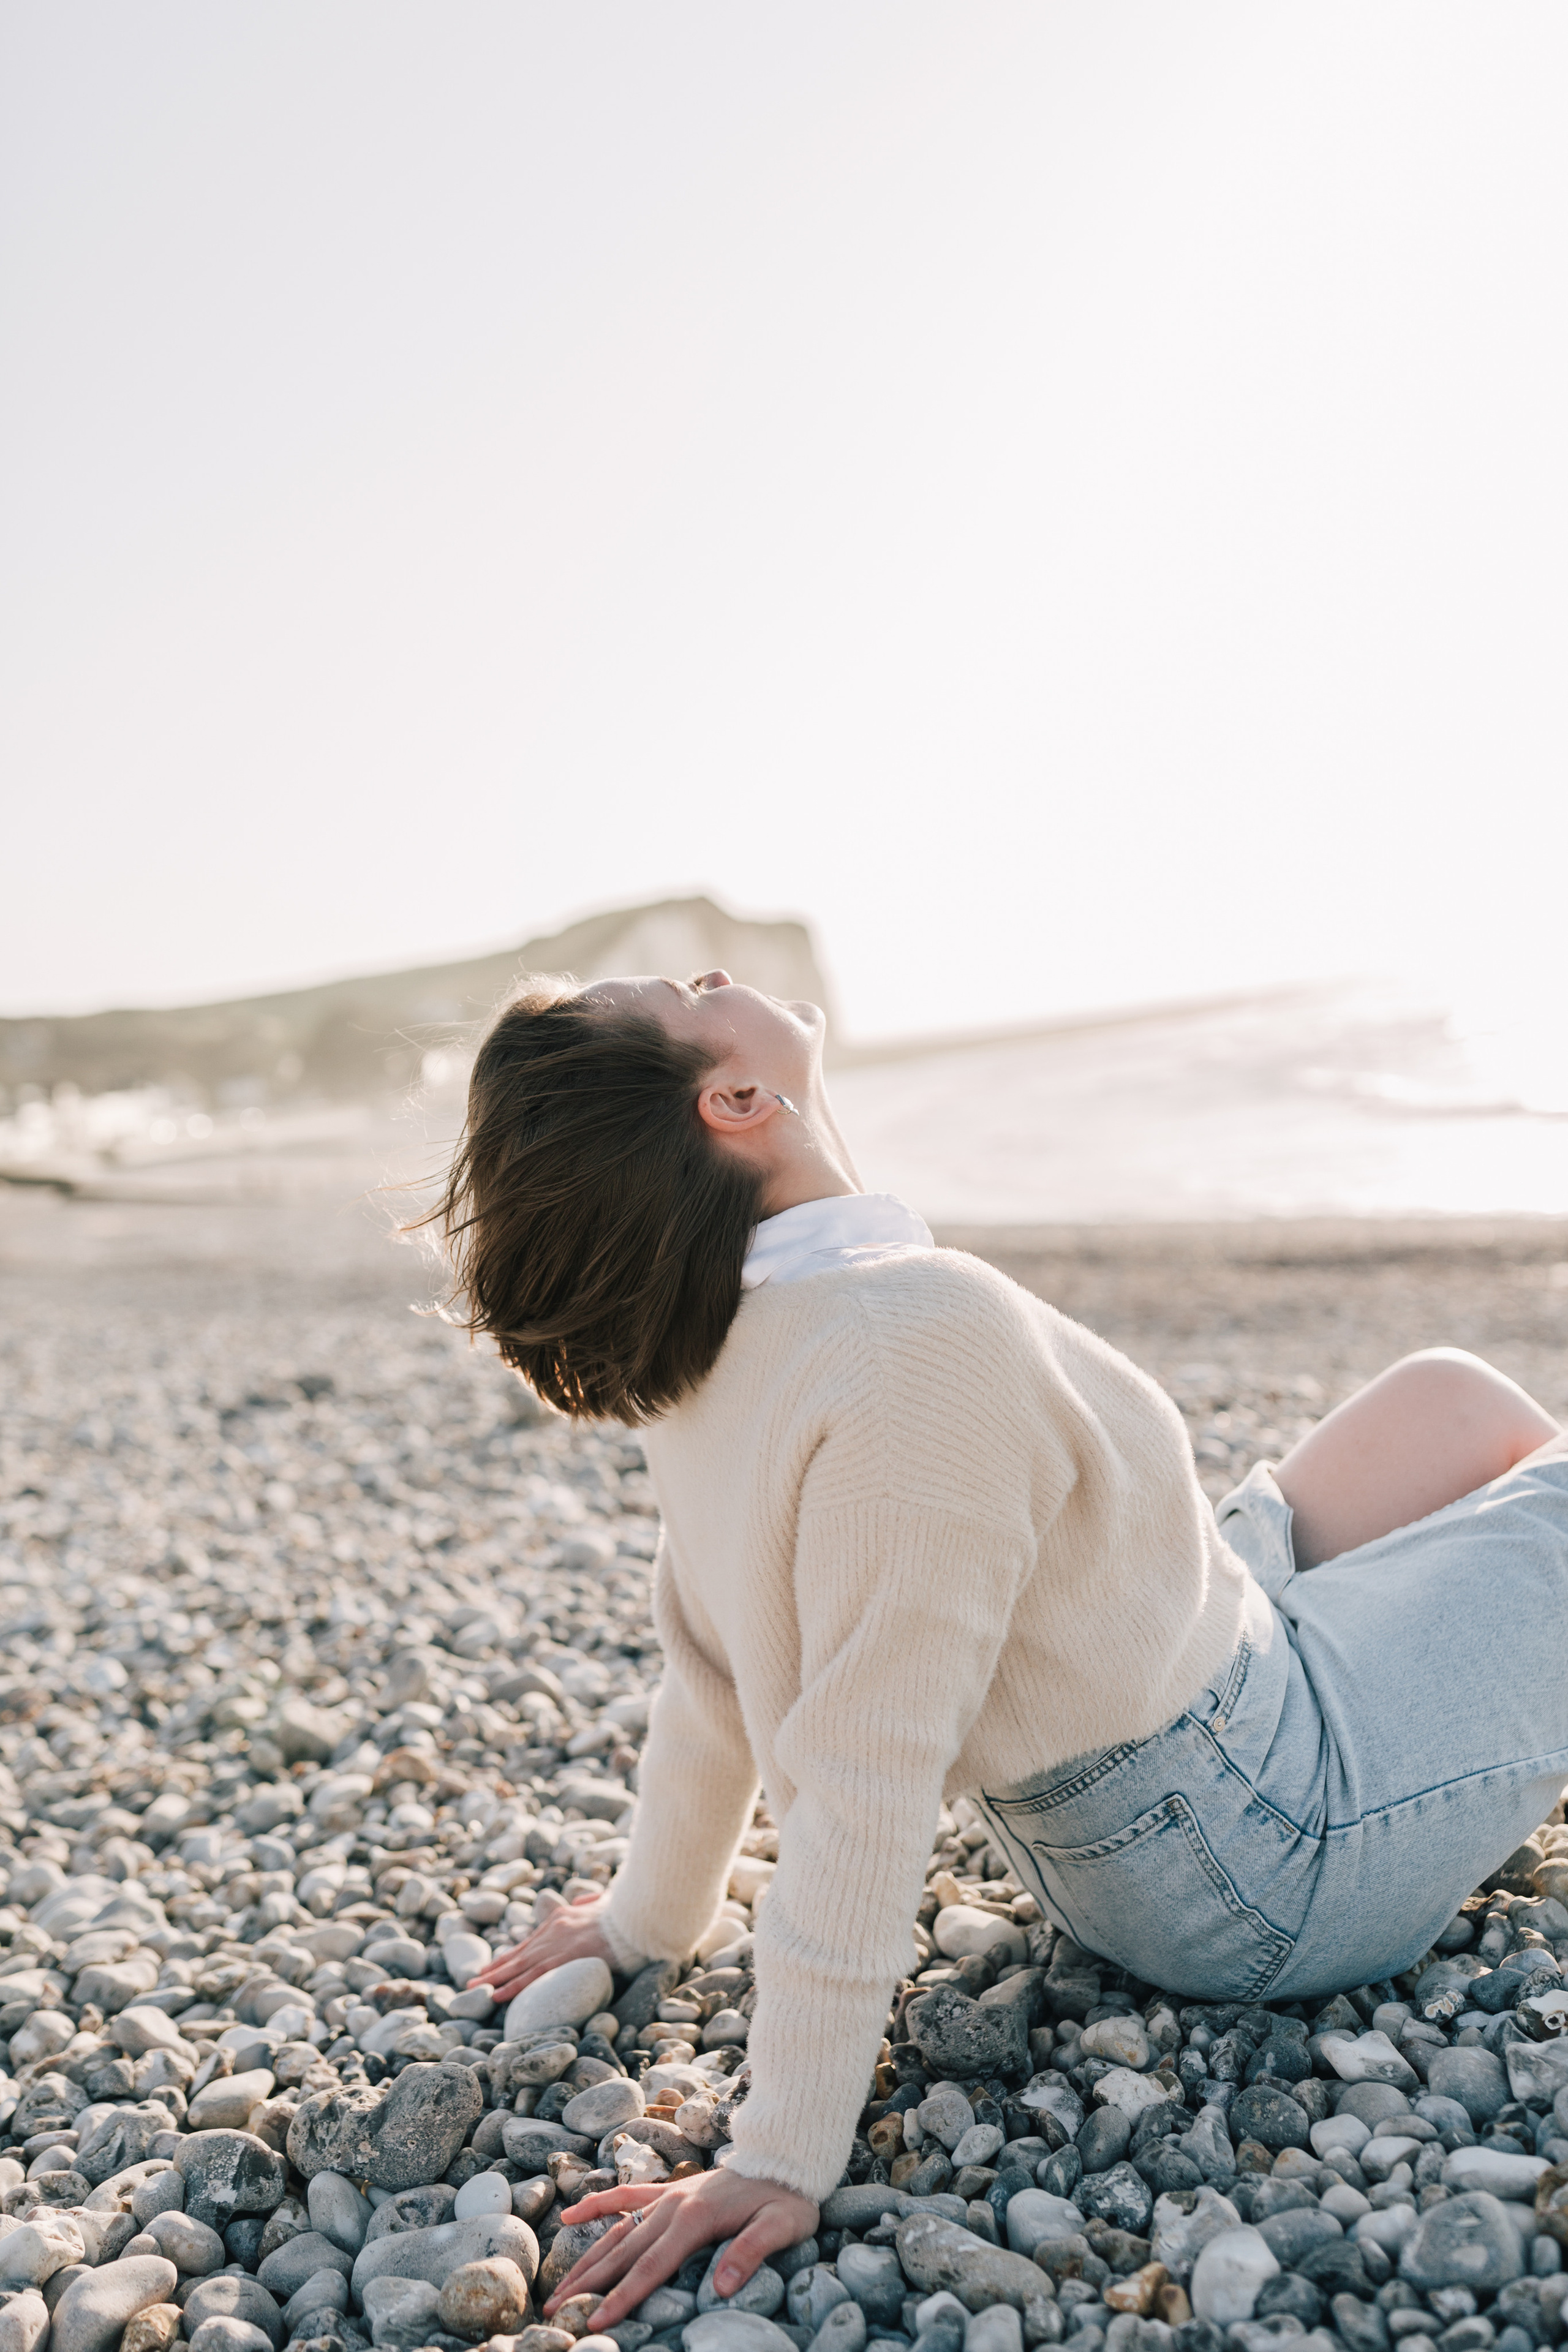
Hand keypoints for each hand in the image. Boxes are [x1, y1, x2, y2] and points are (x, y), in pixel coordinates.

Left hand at [471, 1890, 616, 2007]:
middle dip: (495, 1968)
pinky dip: (513, 1985)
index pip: (529, 1941)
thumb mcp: (603, 1901)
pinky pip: (533, 1976)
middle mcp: (553, 1929)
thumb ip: (591, 1902)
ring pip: (519, 1965)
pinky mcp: (563, 1958)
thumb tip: (589, 1901)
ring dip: (496, 1978)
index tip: (495, 1965)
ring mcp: (556, 1943)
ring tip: (476, 1989)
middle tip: (474, 1981)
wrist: (634, 1915)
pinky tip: (497, 1995)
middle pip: (518, 1953)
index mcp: (561, 1917)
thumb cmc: (624, 1911)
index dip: (510, 1954)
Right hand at [544, 2165, 818, 2329]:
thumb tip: (721, 2288)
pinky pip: (626, 2198)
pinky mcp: (670, 2191)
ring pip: (617, 2232)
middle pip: (623, 2252)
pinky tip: (570, 2216)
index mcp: (695, 2218)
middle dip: (589, 2285)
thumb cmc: (787, 2197)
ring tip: (558, 2287)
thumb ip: (751, 2252)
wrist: (786, 2156)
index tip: (596, 2323)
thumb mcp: (782, 2226)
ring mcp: (668, 2196)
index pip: (650, 2267)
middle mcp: (673, 2206)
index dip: (622, 2296)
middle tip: (556, 2312)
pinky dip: (597, 2205)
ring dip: (586, 2259)